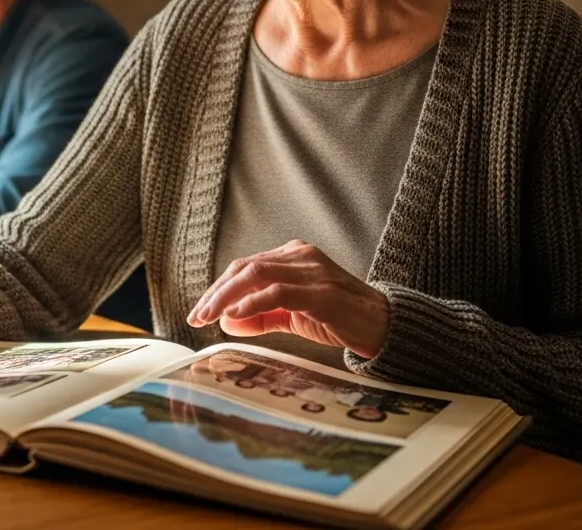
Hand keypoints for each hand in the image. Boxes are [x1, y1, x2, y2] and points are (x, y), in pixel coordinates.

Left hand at [186, 239, 389, 359]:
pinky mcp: (322, 292)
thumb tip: (227, 320)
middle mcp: (300, 256)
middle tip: (197, 315)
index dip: (218, 288)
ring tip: (209, 317)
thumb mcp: (294, 316)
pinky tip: (237, 315)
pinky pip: (280, 292)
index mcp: (293, 256)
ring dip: (227, 297)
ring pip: (257, 274)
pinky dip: (254, 302)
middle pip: (245, 267)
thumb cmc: (340, 318)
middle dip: (216, 292)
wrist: (385, 326)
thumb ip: (262, 315)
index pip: (245, 267)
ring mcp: (312, 270)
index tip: (200, 310)